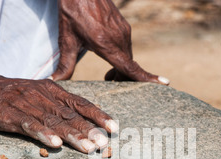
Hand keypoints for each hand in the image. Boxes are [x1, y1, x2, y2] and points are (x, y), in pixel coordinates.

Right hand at [0, 74, 117, 152]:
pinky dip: (42, 133)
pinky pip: (28, 124)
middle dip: (90, 130)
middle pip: (70, 114)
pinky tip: (54, 143)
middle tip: (105, 144)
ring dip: (72, 135)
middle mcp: (42, 96)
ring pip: (53, 121)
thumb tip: (81, 122)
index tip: (114, 128)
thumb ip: (57, 106)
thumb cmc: (9, 94)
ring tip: (88, 148)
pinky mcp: (8, 114)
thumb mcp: (37, 95)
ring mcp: (25, 104)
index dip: (98, 115)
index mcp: (51, 90)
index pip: (80, 103)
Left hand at [51, 0, 168, 84]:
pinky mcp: (123, 25)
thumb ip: (65, 64)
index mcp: (107, 45)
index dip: (147, 78)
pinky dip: (121, 56)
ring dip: (121, 67)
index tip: (165, 83)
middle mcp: (119, 38)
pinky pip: (126, 46)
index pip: (131, 67)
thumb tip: (55, 81)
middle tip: (108, 82)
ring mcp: (123, 31)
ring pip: (128, 56)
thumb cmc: (72, 12)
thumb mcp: (67, 40)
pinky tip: (108, 54)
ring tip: (107, 74)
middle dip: (123, 78)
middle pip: (129, 66)